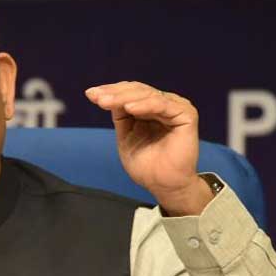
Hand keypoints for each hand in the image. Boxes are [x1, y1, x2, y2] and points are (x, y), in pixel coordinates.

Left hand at [85, 81, 212, 215]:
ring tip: (105, 102)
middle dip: (114, 93)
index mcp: (150, 108)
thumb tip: (104, 96)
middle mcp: (164, 104)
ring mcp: (175, 108)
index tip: (90, 94)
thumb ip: (120, 117)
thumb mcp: (126, 137)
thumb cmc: (146, 165)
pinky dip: (145, 105)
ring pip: (147, 95)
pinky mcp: (186, 115)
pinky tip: (129, 108)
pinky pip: (162, 105)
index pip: (130, 92)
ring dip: (124, 97)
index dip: (110, 91)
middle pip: (137, 90)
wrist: (163, 185)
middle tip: (96, 97)